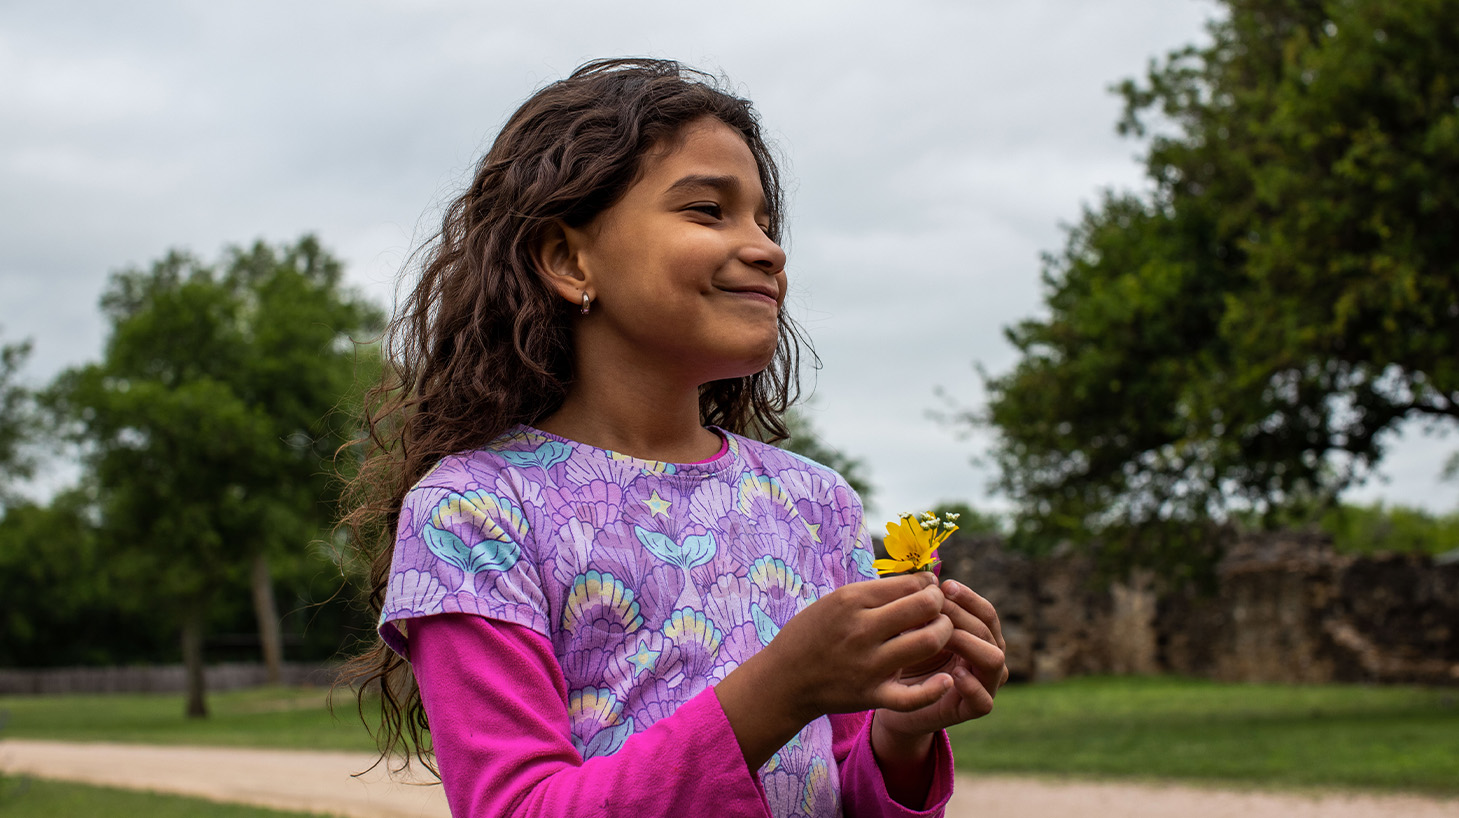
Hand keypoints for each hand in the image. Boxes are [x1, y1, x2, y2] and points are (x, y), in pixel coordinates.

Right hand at [715, 572, 954, 769]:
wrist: (784, 679)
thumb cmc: (813, 633)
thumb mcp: (836, 601)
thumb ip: (876, 592)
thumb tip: (922, 581)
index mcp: (852, 601)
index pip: (910, 584)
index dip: (928, 584)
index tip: (929, 589)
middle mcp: (862, 630)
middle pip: (924, 608)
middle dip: (940, 603)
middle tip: (937, 608)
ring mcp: (868, 665)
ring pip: (928, 642)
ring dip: (943, 633)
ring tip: (937, 632)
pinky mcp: (871, 695)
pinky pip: (913, 696)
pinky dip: (934, 689)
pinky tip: (946, 679)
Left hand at [874, 579, 1008, 739]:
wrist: (894, 699)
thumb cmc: (905, 658)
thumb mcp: (914, 629)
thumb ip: (924, 609)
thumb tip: (926, 577)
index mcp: (980, 636)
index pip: (985, 612)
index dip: (968, 598)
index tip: (943, 586)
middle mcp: (989, 658)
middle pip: (988, 631)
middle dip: (962, 616)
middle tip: (936, 608)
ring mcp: (986, 685)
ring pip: (995, 660)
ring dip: (968, 644)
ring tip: (942, 637)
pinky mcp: (974, 710)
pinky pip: (984, 701)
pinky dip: (971, 686)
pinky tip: (953, 675)